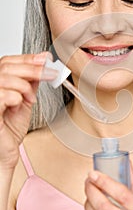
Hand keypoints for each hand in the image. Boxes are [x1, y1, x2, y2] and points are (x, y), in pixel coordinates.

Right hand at [0, 52, 56, 168]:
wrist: (6, 152)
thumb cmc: (10, 129)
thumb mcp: (25, 100)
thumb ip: (30, 82)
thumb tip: (44, 65)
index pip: (8, 61)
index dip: (28, 58)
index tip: (46, 59)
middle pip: (7, 66)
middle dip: (33, 69)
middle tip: (51, 74)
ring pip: (5, 78)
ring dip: (25, 87)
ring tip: (30, 99)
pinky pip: (2, 95)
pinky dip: (16, 98)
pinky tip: (19, 106)